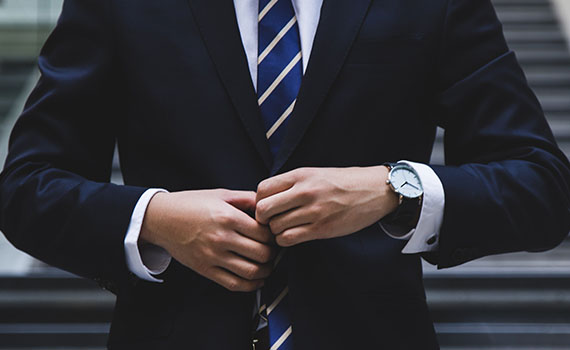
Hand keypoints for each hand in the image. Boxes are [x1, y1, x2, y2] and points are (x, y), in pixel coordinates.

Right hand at [140, 189, 275, 291]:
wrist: (161, 219)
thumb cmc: (190, 204)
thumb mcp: (221, 194)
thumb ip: (246, 198)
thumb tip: (267, 205)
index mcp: (228, 217)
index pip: (264, 233)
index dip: (273, 235)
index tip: (273, 234)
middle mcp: (221, 238)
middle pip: (262, 254)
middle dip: (272, 253)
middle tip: (273, 250)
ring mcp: (213, 256)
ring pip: (251, 272)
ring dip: (265, 271)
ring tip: (267, 265)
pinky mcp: (205, 269)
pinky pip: (234, 284)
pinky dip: (251, 285)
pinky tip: (256, 279)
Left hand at [255, 167, 398, 246]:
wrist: (375, 190)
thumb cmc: (343, 182)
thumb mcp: (315, 174)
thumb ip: (291, 184)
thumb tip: (266, 198)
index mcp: (300, 175)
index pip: (262, 189)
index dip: (259, 201)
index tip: (267, 206)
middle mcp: (304, 192)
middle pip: (263, 210)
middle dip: (263, 219)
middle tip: (271, 221)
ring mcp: (313, 211)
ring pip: (275, 227)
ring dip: (276, 231)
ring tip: (286, 228)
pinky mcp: (322, 228)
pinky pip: (289, 239)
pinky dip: (286, 240)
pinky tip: (294, 235)